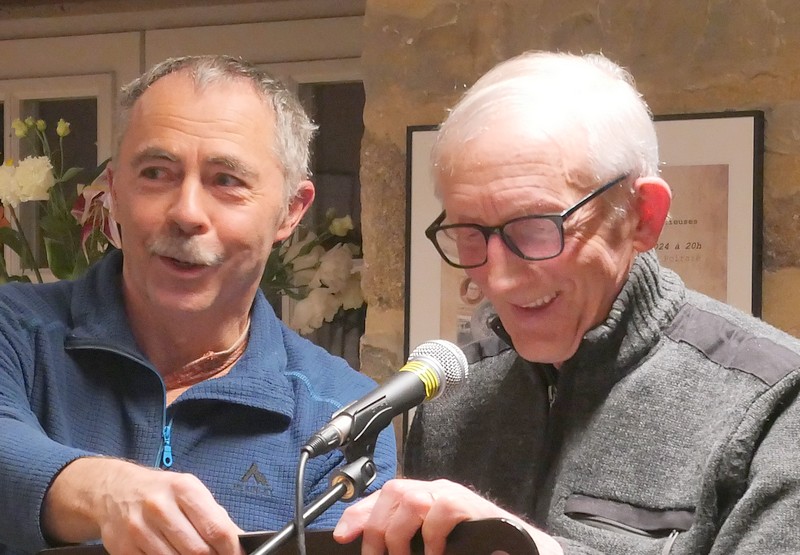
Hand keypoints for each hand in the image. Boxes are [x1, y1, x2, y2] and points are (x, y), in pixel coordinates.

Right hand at [42, 457, 244, 554]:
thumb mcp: (191, 491)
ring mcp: (140, 529)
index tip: (236, 554)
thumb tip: (240, 540)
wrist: (114, 490)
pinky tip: (172, 553)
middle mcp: (160, 507)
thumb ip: (215, 515)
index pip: (217, 528)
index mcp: (184, 489)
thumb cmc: (161, 491)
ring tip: (191, 553)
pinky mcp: (124, 548)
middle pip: (197, 550)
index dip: (231, 548)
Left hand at [332, 478, 562, 554]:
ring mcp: (449, 495)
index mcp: (420, 498)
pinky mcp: (465, 504)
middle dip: (375, 529)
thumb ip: (407, 542)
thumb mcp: (429, 544)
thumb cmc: (471, 547)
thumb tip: (374, 550)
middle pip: (391, 493)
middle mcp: (432, 490)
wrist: (514, 546)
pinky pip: (437, 513)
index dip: (357, 513)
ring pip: (409, 499)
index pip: (381, 496)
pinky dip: (430, 540)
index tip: (341, 536)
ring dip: (399, 535)